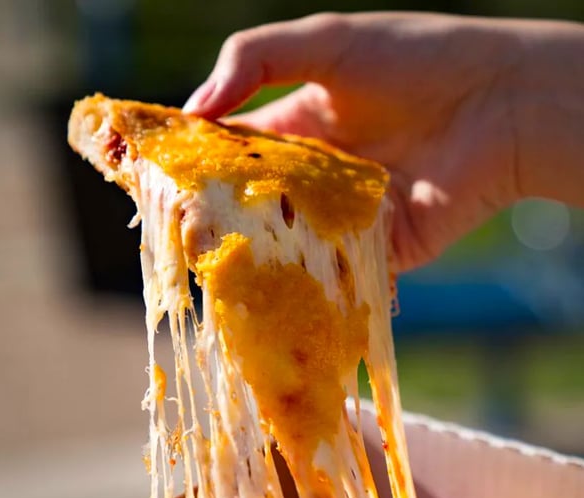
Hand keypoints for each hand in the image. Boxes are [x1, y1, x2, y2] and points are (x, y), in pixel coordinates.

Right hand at [184, 12, 583, 270]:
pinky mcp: (377, 251)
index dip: (194, 162)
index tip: (155, 176)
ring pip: (286, 245)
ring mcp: (343, 218)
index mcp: (298, 129)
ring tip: (214, 268)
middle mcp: (315, 177)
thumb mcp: (329, 41)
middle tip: (179, 231)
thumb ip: (257, 60)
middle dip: (216, 218)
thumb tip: (193, 108)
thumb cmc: (417, 62)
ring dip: (254, 258)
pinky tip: (270, 298)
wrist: (500, 105)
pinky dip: (307, 288)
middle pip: (252, 204)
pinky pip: (334, 275)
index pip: (231, 150)